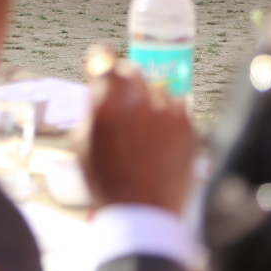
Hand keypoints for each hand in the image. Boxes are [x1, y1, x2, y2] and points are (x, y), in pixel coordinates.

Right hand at [76, 46, 197, 211]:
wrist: (145, 213)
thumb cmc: (107, 183)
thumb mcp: (82, 147)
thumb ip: (91, 114)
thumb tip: (98, 97)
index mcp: (105, 104)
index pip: (103, 59)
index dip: (100, 57)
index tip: (102, 60)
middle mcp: (137, 101)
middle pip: (131, 71)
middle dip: (125, 83)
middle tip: (125, 104)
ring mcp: (166, 111)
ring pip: (156, 91)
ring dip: (149, 104)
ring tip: (146, 136)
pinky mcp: (188, 124)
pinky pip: (177, 109)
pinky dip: (169, 120)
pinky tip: (162, 144)